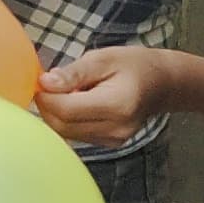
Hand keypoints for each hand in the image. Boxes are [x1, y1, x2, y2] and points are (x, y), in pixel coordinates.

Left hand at [39, 45, 174, 145]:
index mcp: (117, 105)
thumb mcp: (103, 58)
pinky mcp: (109, 144)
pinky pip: (76, 135)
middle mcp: (116, 129)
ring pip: (66, 133)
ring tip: (68, 91)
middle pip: (62, 125)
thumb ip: (73, 73)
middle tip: (49, 84)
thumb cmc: (134, 65)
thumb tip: (45, 83)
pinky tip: (77, 103)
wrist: (163, 83)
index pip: (66, 110)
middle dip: (47, 106)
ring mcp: (113, 140)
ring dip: (56, 113)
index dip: (46, 97)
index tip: (40, 80)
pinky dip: (67, 120)